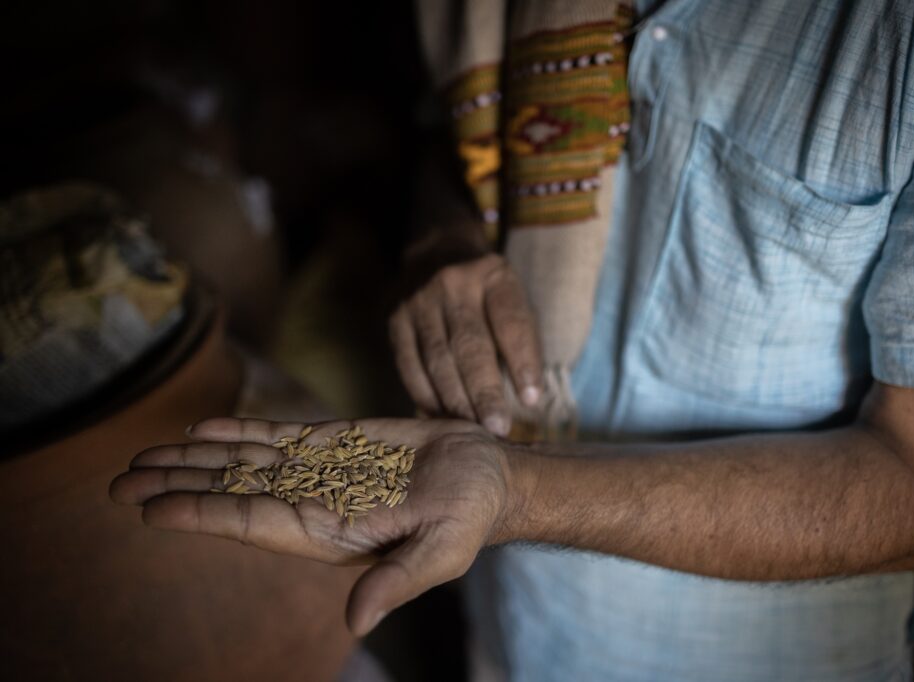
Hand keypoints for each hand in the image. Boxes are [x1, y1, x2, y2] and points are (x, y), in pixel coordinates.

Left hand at [109, 417, 516, 635]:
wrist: (491, 477)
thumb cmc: (472, 518)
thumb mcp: (443, 551)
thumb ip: (398, 579)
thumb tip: (356, 621)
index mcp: (329, 535)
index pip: (251, 523)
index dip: (200, 513)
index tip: (149, 507)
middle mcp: (313, 505)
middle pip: (232, 492)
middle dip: (178, 486)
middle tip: (120, 480)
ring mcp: (321, 473)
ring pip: (246, 463)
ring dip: (195, 458)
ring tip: (144, 453)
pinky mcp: (336, 443)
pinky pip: (277, 437)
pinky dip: (239, 432)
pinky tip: (204, 429)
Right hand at [389, 254, 542, 435]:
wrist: (436, 254)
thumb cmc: (487, 292)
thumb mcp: (513, 300)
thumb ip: (522, 341)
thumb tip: (528, 400)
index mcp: (493, 275)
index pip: (511, 322)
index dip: (523, 363)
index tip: (532, 400)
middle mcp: (453, 284)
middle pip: (470, 346)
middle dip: (484, 392)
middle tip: (498, 429)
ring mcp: (419, 301)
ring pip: (437, 360)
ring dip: (456, 401)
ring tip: (472, 430)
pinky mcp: (395, 320)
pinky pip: (409, 366)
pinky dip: (426, 396)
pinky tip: (441, 417)